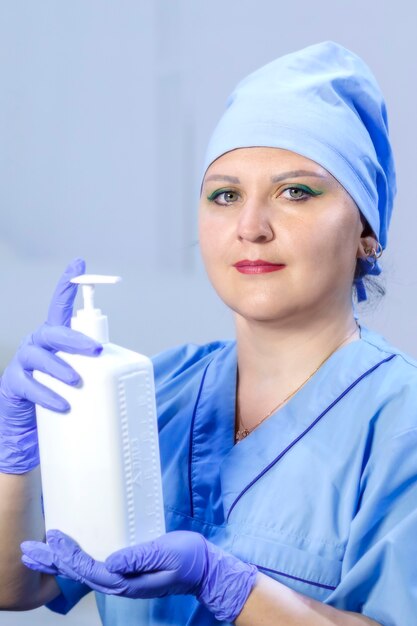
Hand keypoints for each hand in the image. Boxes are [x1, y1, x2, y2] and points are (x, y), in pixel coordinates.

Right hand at [0, 259, 101, 473]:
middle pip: (52, 331)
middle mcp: (37, 345)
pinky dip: (46, 394)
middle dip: (75, 338)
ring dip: (60, 366)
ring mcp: (22, 364)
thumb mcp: (82, 380)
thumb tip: (134, 374)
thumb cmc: (61, 400)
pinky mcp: (13, 386)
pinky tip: (61, 404)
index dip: (67, 286)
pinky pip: (27, 384)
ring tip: (77, 380)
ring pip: (38, 355)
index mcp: (55, 340)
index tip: (78, 264)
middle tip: (95, 351)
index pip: (61, 307)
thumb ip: (96, 369)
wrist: (29, 432)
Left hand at [21, 529, 257, 621]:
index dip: (72, 556)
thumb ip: (141, 557)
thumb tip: (111, 561)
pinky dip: (76, 559)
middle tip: (30, 550)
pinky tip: (68, 554)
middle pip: (80, 574)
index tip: (55, 540)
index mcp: (129, 581)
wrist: (204, 569)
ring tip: (39, 553)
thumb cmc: (189, 558)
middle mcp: (121, 582)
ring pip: (84, 571)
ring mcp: (122, 578)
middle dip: (54, 563)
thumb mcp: (168, 553)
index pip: (92, 570)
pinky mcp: (126, 570)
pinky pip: (95, 565)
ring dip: (60, 563)